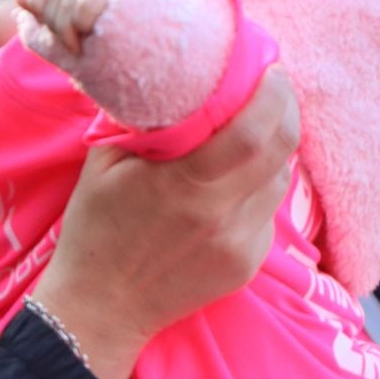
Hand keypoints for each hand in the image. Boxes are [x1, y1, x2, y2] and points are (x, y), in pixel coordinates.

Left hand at [18, 0, 113, 56]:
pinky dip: (78, 27)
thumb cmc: (100, 54)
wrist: (141, 69)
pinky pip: (84, 5)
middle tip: (66, 41)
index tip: (48, 25)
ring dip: (63, 29)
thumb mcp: (62, 35)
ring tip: (76, 46)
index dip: (37, 0)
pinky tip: (87, 41)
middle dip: (50, 19)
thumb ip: (41, 13)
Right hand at [32, 66, 298, 378]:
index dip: (272, 94)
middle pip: (282, 149)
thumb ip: (142, 125)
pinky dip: (256, 188)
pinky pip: (267, 212)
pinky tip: (229, 186)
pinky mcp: (248, 264)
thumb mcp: (101, 167)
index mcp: (185, 187)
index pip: (253, 130)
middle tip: (272, 89)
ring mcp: (242, 244)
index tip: (269, 70)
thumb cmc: (94, 232)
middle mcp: (223, 216)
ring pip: (279, 180)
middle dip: (285, 110)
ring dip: (271, 150)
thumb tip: (170, 81)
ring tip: (249, 134)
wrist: (101, 308)